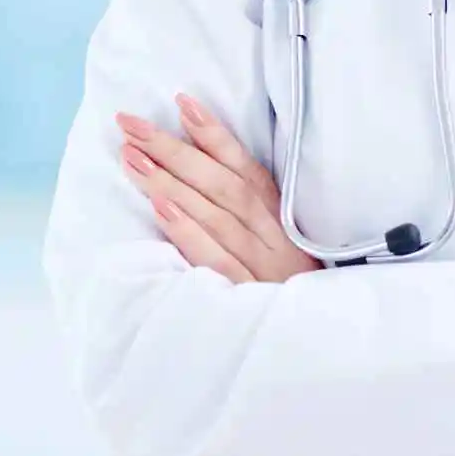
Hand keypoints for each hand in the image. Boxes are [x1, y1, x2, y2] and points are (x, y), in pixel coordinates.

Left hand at [116, 94, 322, 284]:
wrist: (323, 353)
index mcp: (282, 225)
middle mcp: (275, 241)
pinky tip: (160, 208)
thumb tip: (199, 178)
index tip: (182, 102)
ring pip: (214, 216)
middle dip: (174, 150)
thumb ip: (247, 221)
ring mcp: (263, 270)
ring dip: (170, 182)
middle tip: (131, 124)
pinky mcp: (247, 300)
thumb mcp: (278, 255)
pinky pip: (216, 260)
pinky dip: (189, 232)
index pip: (246, 171)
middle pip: (222, 186)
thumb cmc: (290, 300)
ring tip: (131, 157)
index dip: (215, 135)